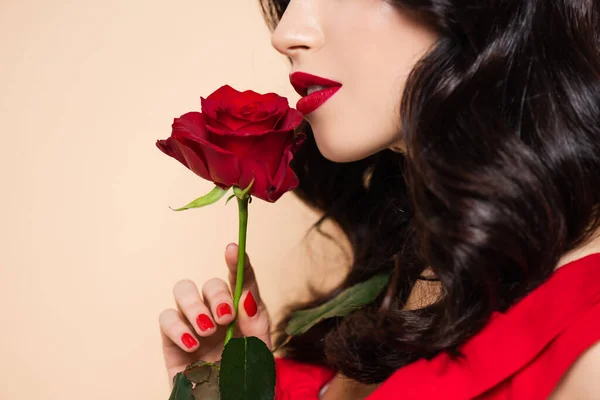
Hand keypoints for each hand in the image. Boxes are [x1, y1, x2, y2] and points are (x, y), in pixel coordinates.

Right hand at [158, 243, 272, 387]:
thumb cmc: (245, 381)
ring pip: (183, 290)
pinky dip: (177, 326)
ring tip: (207, 329)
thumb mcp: (259, 352)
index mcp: (242, 313)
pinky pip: (166, 318)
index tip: (233, 249)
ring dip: (194, 305)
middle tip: (225, 317)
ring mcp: (192, 325)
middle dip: (217, 294)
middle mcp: (216, 314)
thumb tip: (245, 297)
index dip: (237, 262)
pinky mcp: (171, 341)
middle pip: (209, 283)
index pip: (239, 280)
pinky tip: (191, 344)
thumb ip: (256, 324)